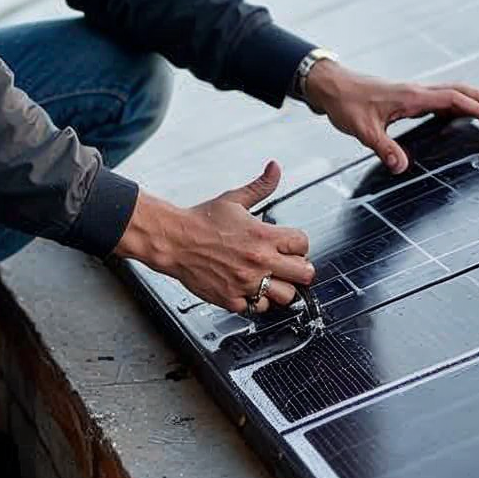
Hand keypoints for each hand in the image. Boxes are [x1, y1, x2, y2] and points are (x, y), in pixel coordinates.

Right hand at [113, 161, 314, 314]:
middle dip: (300, 269)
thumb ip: (260, 186)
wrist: (173, 240)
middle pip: (304, 274)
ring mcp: (246, 282)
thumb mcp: (234, 199)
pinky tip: (249, 289)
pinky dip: (256, 301)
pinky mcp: (232, 298)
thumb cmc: (201, 220)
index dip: (299, 244)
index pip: (303, 244)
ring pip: (286, 296)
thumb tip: (274, 169)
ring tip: (271, 280)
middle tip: (290, 267)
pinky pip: (258, 308)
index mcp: (263, 235)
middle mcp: (259, 261)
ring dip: (281, 288)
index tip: (291, 246)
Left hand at [301, 61, 478, 174]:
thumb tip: (402, 167)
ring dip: (475, 101)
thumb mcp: (363, 130)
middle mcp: (417, 91)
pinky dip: (459, 105)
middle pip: (462, 90)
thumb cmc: (346, 103)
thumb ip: (384, 148)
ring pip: (454, 92)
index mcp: (412, 96)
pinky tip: (463, 117)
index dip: (478, 108)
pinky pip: (441, 99)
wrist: (331, 86)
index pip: (454, 99)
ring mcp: (414, 93)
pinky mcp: (408, 98)